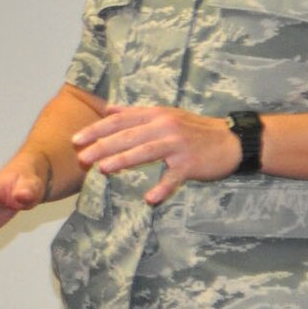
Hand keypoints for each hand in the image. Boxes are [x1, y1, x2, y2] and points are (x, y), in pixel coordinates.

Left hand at [72, 104, 239, 205]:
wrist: (230, 141)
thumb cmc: (193, 130)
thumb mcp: (165, 114)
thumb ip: (135, 112)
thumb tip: (108, 109)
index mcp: (156, 114)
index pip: (120, 120)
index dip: (97, 129)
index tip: (77, 139)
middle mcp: (164, 126)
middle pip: (128, 135)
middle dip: (102, 146)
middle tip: (82, 158)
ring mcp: (177, 145)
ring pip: (145, 152)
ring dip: (122, 161)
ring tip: (102, 169)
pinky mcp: (190, 163)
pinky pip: (172, 177)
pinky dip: (162, 188)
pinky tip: (149, 198)